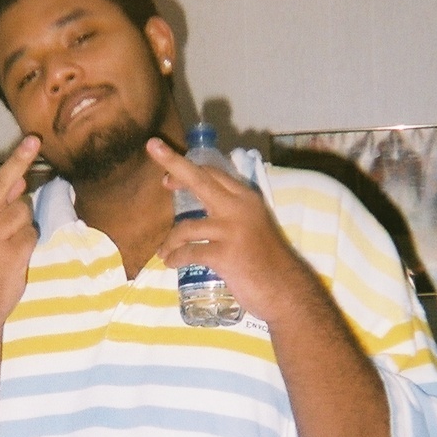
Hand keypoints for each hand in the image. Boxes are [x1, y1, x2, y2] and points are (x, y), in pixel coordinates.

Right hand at [0, 135, 40, 324]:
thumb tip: (19, 179)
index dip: (9, 169)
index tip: (26, 145)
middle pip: (2, 185)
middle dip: (20, 160)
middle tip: (34, 139)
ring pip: (22, 211)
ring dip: (22, 225)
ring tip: (7, 245)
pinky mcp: (10, 254)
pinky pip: (31, 233)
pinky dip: (28, 242)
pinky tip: (15, 256)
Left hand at [149, 137, 304, 325]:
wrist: (285, 290)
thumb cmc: (267, 262)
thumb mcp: (253, 227)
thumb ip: (232, 214)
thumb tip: (201, 210)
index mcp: (247, 198)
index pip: (214, 174)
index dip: (188, 171)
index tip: (168, 177)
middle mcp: (239, 208)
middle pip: (199, 179)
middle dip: (173, 163)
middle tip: (152, 147)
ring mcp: (231, 230)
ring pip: (186, 227)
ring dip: (170, 242)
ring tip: (164, 252)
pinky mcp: (224, 254)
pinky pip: (188, 253)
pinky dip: (175, 258)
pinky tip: (171, 263)